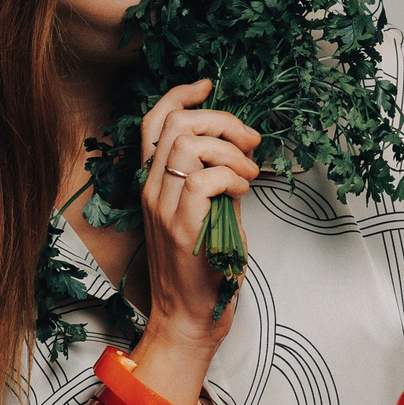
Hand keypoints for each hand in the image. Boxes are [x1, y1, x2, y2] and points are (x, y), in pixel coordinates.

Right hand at [134, 78, 259, 345]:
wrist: (187, 318)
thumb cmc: (202, 269)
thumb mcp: (209, 212)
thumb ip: (216, 178)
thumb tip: (241, 147)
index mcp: (154, 184)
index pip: (153, 122)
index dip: (180, 95)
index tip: (208, 86)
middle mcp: (151, 191)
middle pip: (176, 124)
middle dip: (222, 120)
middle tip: (251, 142)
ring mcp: (163, 208)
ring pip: (189, 145)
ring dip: (231, 152)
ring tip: (249, 174)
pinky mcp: (181, 228)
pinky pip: (205, 179)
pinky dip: (232, 178)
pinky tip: (243, 193)